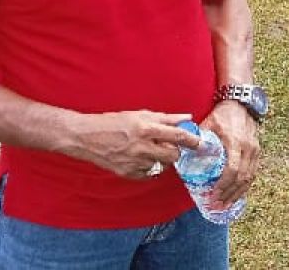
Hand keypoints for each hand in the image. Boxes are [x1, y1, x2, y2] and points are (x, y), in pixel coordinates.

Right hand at [66, 110, 200, 179]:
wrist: (87, 137)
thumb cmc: (113, 122)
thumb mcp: (140, 114)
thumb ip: (165, 118)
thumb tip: (186, 118)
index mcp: (146, 129)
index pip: (177, 137)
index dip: (192, 140)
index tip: (201, 143)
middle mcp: (142, 147)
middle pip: (173, 155)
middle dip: (176, 151)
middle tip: (172, 146)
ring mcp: (135, 162)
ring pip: (162, 165)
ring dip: (162, 159)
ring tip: (151, 150)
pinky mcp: (128, 173)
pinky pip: (149, 174)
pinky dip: (150, 167)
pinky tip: (141, 158)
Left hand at [201, 100, 259, 207]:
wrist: (241, 104)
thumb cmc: (222, 115)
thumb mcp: (208, 123)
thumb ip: (197, 139)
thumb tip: (183, 154)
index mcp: (235, 141)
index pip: (232, 169)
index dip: (223, 185)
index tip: (213, 195)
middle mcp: (248, 148)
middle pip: (242, 178)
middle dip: (229, 194)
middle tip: (217, 205)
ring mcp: (255, 151)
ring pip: (249, 178)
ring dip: (237, 194)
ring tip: (225, 205)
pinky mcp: (257, 153)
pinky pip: (253, 174)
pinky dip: (244, 187)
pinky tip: (235, 195)